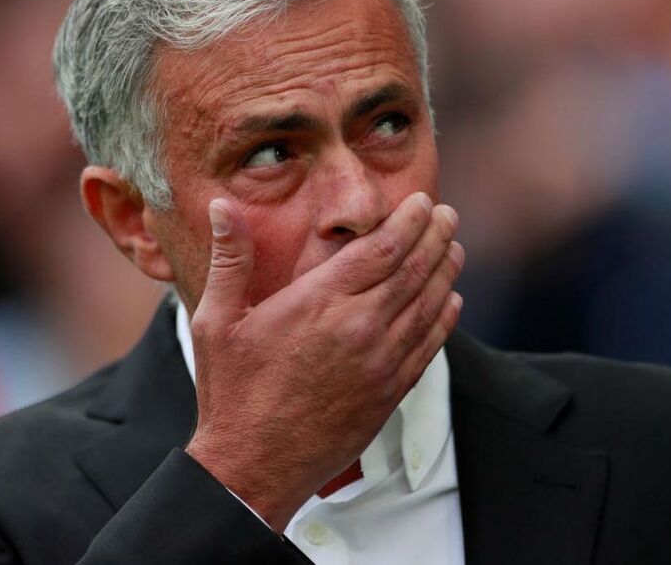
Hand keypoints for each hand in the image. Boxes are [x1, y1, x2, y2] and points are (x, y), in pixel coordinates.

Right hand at [184, 192, 463, 531]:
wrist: (253, 468)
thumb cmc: (232, 394)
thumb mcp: (216, 322)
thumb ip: (231, 260)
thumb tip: (224, 207)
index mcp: (318, 302)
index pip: (381, 248)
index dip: (408, 221)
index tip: (423, 203)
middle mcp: (358, 327)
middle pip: (413, 270)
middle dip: (435, 237)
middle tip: (448, 215)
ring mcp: (380, 363)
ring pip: (428, 305)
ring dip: (446, 272)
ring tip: (454, 248)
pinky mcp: (390, 393)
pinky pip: (429, 347)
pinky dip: (445, 319)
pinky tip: (451, 301)